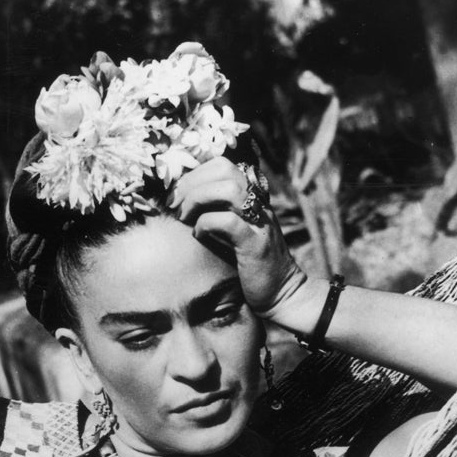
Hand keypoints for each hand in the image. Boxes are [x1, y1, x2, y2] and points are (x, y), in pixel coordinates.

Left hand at [168, 157, 305, 318]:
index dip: (194, 174)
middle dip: (192, 183)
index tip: (178, 196)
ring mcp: (259, 221)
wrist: (280, 293)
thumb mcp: (233, 230)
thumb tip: (180, 200)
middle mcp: (259, 203)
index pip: (222, 164)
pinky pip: (228, 221)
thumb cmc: (249, 264)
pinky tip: (199, 236)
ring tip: (185, 218)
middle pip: (225, 169)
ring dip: (197, 200)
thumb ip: (217, 210)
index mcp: (253, 196)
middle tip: (176, 206)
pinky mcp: (255, 244)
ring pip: (228, 189)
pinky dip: (206, 224)